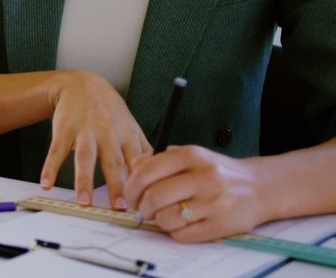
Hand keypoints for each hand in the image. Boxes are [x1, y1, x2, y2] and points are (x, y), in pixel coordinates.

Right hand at [41, 70, 150, 210]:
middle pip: (113, 162)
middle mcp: (107, 134)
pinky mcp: (64, 130)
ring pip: (85, 158)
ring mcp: (84, 132)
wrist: (82, 83)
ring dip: (83, 180)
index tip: (144, 202)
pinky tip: (46, 183)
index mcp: (127, 136)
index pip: (137, 163)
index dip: (142, 182)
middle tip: (119, 207)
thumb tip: (158, 176)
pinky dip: (50, 168)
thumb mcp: (131, 126)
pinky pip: (56, 151)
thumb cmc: (109, 110)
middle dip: (116, 185)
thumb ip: (143, 151)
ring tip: (83, 202)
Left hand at [125, 145, 266, 242]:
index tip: (131, 196)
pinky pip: (183, 234)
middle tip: (142, 209)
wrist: (259, 187)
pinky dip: (175, 232)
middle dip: (141, 207)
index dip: (131, 188)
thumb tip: (131, 169)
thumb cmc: (217, 171)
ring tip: (162, 216)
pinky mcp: (221, 225)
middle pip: (153, 197)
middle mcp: (204, 177)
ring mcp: (214, 202)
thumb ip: (159, 160)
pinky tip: (180, 223)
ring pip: (166, 218)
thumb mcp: (190, 155)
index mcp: (192, 155)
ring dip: (157, 220)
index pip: (146, 172)